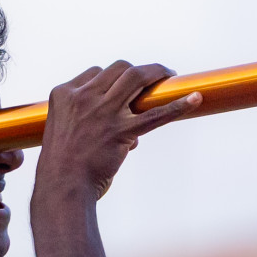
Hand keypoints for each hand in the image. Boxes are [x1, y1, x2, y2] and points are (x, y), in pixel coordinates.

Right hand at [35, 60, 200, 199]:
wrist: (62, 188)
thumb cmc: (61, 166)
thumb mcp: (61, 130)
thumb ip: (85, 119)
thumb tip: (125, 126)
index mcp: (64, 94)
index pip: (94, 73)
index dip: (110, 79)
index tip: (120, 89)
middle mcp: (84, 98)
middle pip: (118, 68)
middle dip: (137, 69)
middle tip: (153, 75)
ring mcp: (104, 113)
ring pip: (136, 77)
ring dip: (156, 72)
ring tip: (169, 75)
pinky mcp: (121, 132)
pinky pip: (156, 115)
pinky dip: (179, 105)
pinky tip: (195, 98)